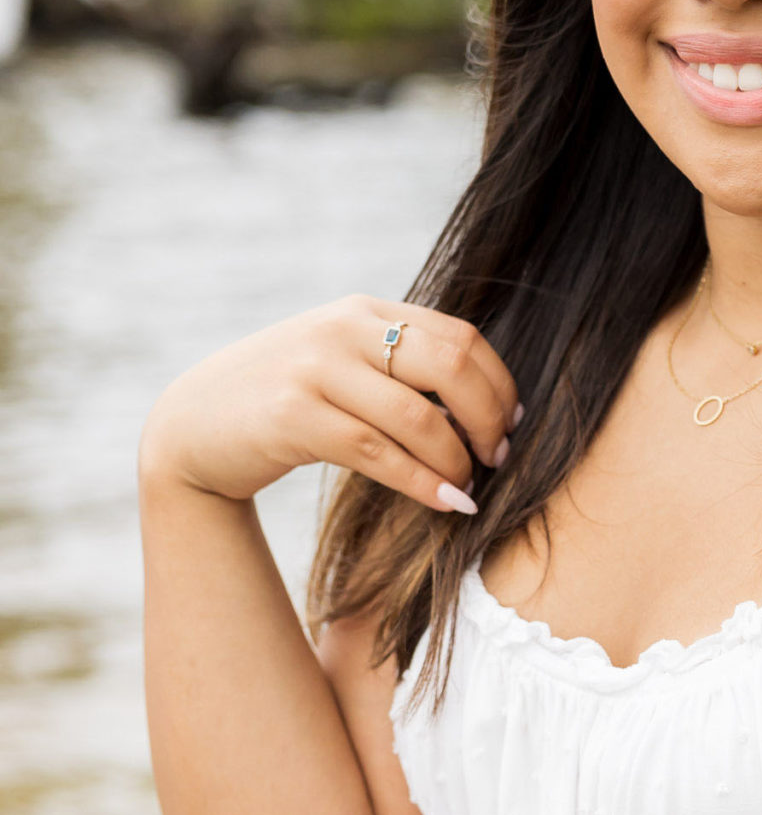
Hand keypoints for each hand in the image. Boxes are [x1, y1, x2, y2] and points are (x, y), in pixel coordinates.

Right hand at [140, 295, 519, 515]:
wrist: (194, 424)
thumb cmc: (284, 400)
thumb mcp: (341, 362)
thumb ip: (398, 365)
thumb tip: (483, 403)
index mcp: (365, 312)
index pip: (460, 336)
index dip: (499, 384)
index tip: (513, 423)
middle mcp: (343, 329)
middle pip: (449, 366)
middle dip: (488, 417)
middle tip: (498, 455)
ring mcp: (315, 369)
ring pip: (418, 417)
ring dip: (457, 460)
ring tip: (469, 486)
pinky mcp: (293, 416)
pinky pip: (378, 453)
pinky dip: (422, 482)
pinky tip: (446, 503)